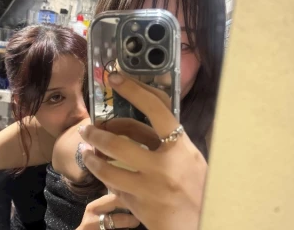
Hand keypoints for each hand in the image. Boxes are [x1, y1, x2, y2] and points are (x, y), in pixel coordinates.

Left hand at [79, 72, 207, 229]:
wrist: (207, 223)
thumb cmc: (200, 186)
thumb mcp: (191, 156)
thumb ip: (171, 138)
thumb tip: (146, 114)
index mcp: (181, 146)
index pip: (156, 109)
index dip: (134, 90)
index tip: (115, 78)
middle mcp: (165, 166)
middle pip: (119, 143)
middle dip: (97, 134)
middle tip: (86, 128)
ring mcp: (151, 190)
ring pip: (109, 170)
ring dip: (92, 159)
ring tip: (86, 151)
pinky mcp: (141, 210)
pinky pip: (116, 190)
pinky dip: (108, 180)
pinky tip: (104, 175)